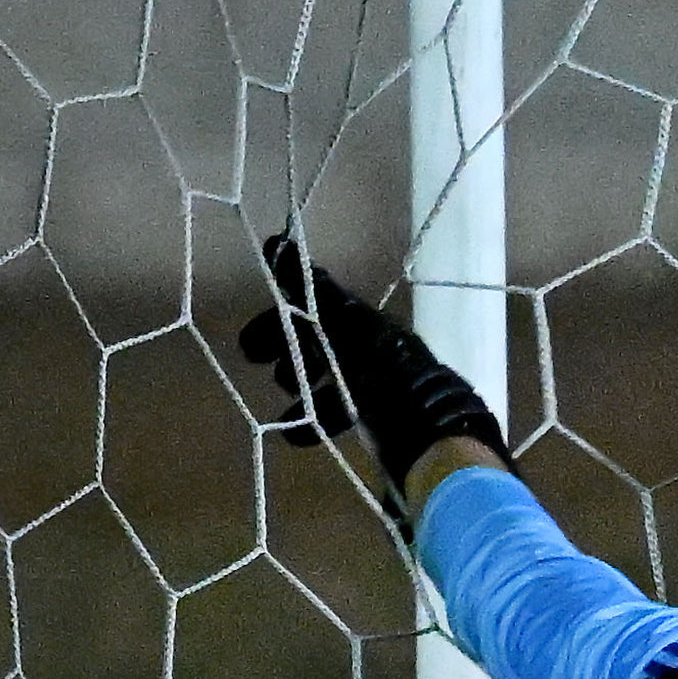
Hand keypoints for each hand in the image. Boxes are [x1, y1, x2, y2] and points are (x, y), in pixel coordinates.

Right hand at [237, 233, 501, 497]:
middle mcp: (367, 344)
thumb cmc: (380, 375)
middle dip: (287, 351)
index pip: (310, 308)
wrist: (427, 428)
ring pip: (327, 374)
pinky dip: (317, 418)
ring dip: (301, 385)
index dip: (278, 321)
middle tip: (259, 365)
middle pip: (317, 340)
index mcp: (359, 321)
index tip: (249, 347)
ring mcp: (373, 378)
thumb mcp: (343, 331)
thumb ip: (311, 292)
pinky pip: (341, 407)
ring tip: (285, 404)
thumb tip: (277, 242)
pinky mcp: (377, 410)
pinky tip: (298, 436)